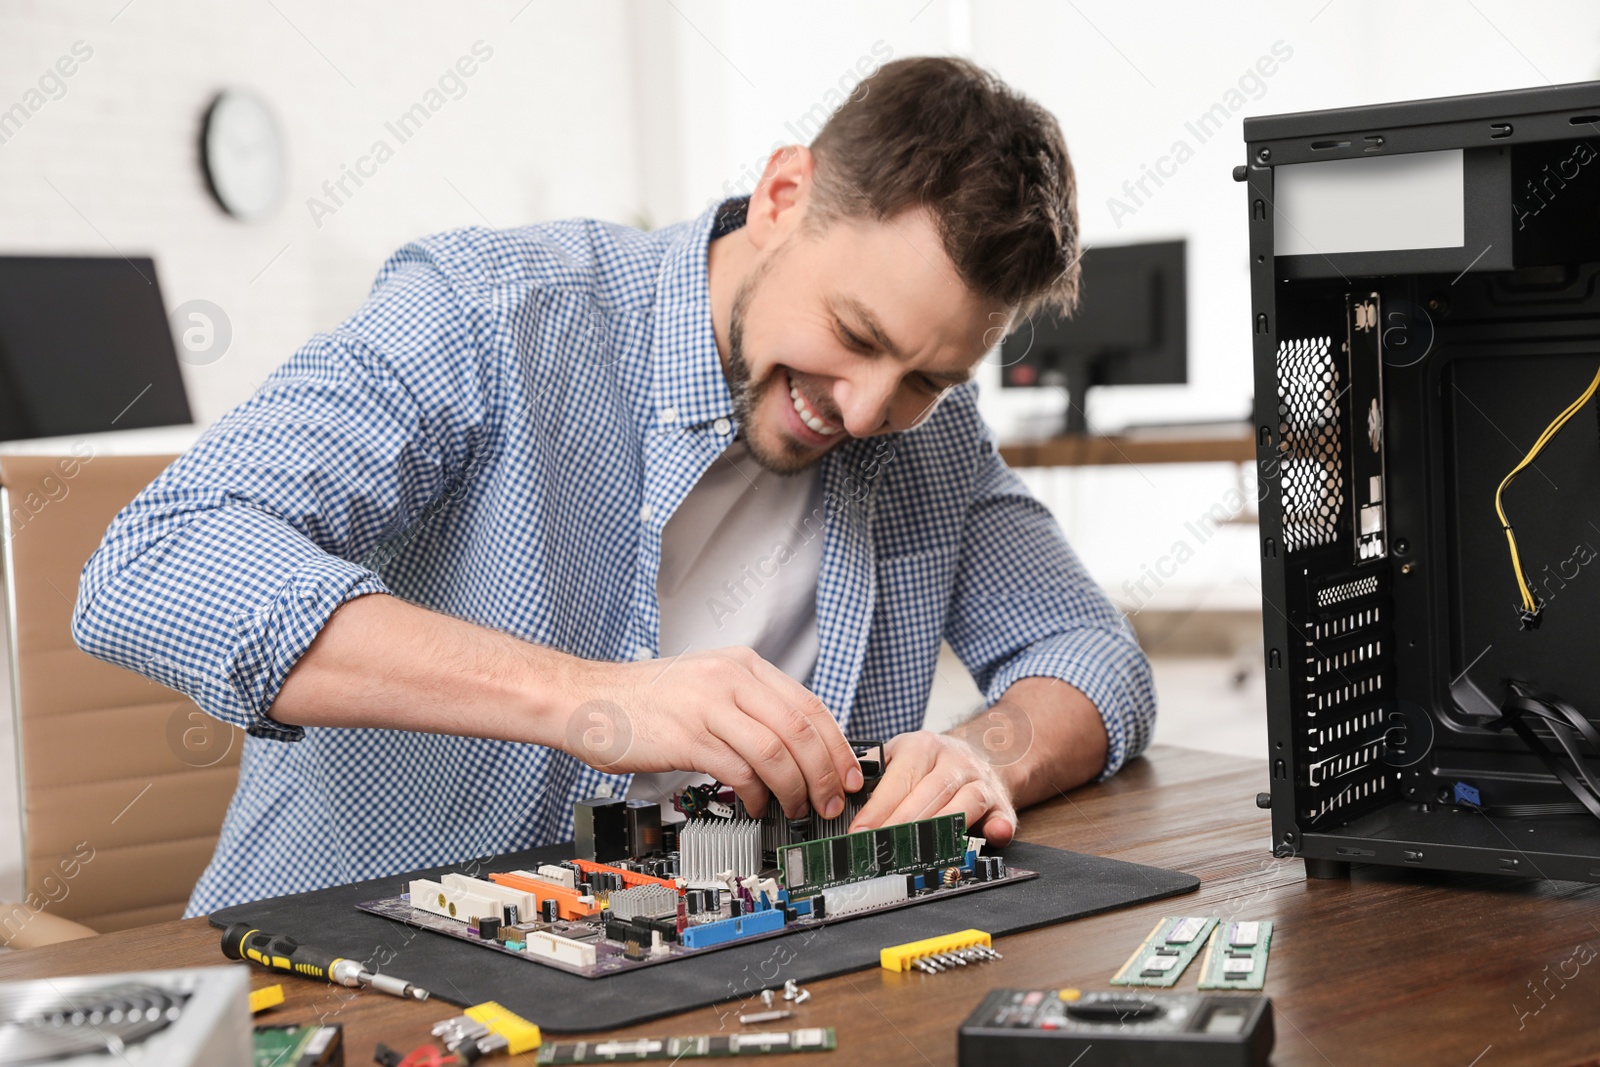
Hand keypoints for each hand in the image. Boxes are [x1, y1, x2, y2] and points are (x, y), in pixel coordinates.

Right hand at [558, 646, 862, 819]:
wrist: (588, 701)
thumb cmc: (646, 701)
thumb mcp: (707, 685)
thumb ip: (749, 705)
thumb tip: (797, 746)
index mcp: (742, 664)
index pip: (809, 704)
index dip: (836, 745)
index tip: (848, 773)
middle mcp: (731, 679)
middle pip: (801, 729)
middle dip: (825, 772)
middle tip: (831, 800)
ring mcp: (710, 705)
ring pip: (777, 752)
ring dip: (796, 789)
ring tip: (799, 809)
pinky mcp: (689, 737)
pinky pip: (742, 771)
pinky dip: (759, 795)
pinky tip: (758, 806)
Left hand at [846, 730, 1018, 845]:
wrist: (980, 752)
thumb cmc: (930, 764)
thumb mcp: (901, 756)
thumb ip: (877, 776)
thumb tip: (846, 798)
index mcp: (923, 746)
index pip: (900, 779)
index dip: (879, 808)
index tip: (861, 832)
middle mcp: (955, 760)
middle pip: (931, 792)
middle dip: (904, 824)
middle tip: (882, 848)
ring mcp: (981, 780)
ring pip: (965, 802)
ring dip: (942, 829)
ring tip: (919, 852)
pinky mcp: (1001, 801)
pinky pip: (1003, 814)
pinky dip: (1000, 826)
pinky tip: (994, 835)